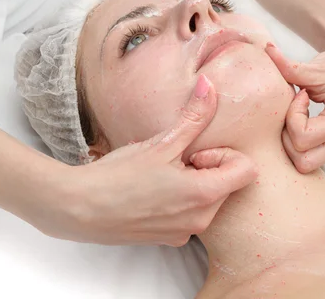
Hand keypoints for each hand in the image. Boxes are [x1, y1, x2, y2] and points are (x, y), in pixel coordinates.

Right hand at [32, 75, 257, 245]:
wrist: (78, 209)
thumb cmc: (118, 176)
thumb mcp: (160, 143)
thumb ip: (193, 117)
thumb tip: (210, 86)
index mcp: (204, 196)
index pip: (247, 170)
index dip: (223, 155)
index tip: (194, 152)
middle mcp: (200, 221)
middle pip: (226, 184)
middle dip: (206, 167)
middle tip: (173, 160)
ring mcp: (184, 233)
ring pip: (207, 199)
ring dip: (192, 182)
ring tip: (158, 174)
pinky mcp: (168, 239)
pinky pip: (188, 214)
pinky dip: (178, 199)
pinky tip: (149, 189)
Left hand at [266, 30, 324, 172]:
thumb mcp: (317, 65)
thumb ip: (289, 66)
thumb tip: (266, 50)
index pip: (304, 137)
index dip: (293, 117)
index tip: (300, 95)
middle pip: (303, 161)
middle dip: (289, 137)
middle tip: (295, 111)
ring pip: (305, 163)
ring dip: (294, 141)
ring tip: (300, 114)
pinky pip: (310, 157)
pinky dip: (300, 142)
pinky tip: (305, 118)